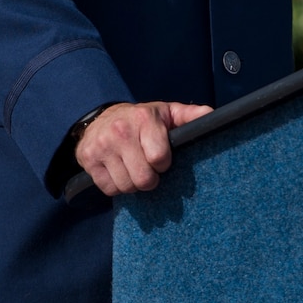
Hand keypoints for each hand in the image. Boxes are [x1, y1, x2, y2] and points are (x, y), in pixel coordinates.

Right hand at [75, 100, 211, 195]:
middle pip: (143, 179)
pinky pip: (109, 189)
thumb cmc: (141, 119)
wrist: (99, 117)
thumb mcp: (167, 112)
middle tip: (148, 169)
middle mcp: (121, 131)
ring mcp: (102, 146)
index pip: (159, 158)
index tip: (162, 160)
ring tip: (133, 169)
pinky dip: (116, 186)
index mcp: (144, 119)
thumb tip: (214, 117)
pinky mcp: (88, 159)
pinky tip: (119, 171)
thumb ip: (191, 116)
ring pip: (126, 186)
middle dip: (150, 179)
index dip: (164, 164)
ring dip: (133, 184)